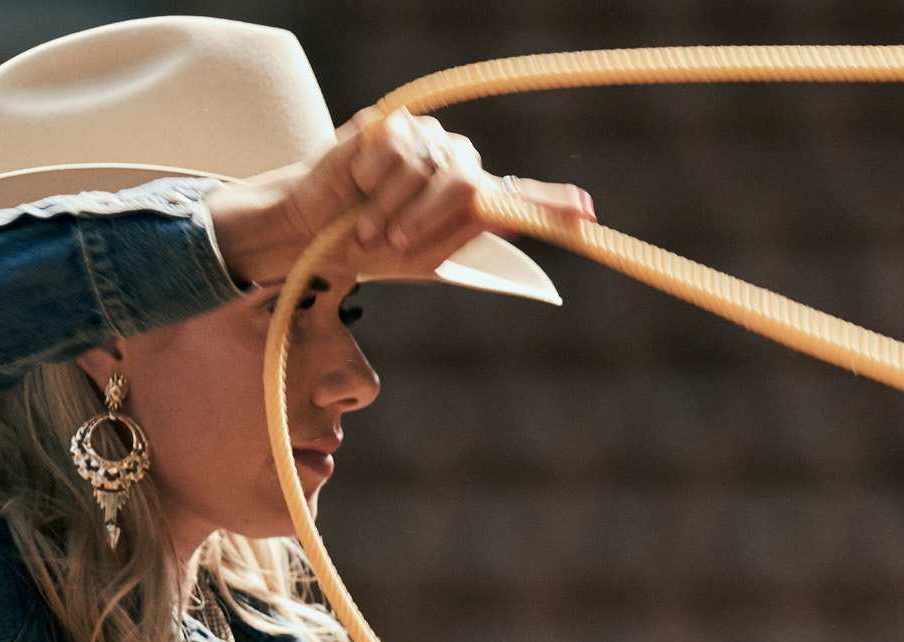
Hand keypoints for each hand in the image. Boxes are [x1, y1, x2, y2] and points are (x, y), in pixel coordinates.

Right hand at [203, 104, 595, 288]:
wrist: (317, 232)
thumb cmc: (371, 248)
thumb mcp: (423, 256)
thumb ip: (467, 235)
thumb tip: (514, 218)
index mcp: (467, 199)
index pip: (516, 197)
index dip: (550, 205)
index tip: (587, 214)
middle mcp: (453, 161)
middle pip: (468, 183)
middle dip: (428, 220)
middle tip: (395, 243)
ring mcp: (424, 139)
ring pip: (428, 170)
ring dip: (393, 207)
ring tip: (368, 224)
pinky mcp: (392, 124)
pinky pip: (397, 151)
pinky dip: (375, 180)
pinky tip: (359, 186)